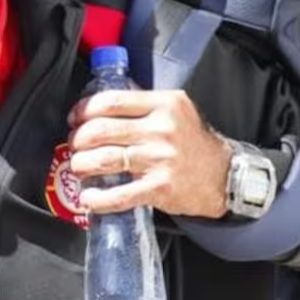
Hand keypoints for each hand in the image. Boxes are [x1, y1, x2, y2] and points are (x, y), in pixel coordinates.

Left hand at [66, 89, 231, 218]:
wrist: (225, 175)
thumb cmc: (193, 142)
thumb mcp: (176, 110)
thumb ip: (143, 105)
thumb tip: (100, 105)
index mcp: (163, 104)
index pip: (111, 101)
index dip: (84, 110)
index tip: (75, 118)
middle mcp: (161, 129)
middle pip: (102, 130)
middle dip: (78, 139)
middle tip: (74, 145)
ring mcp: (161, 159)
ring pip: (105, 160)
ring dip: (82, 165)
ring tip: (78, 167)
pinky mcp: (160, 187)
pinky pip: (120, 194)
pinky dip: (98, 199)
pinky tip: (89, 198)